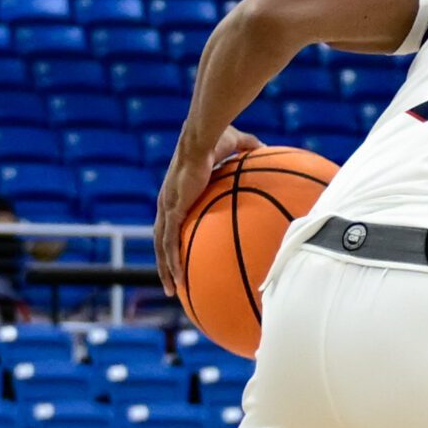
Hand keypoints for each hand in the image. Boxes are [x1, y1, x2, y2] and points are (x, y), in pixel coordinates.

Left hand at [155, 126, 260, 294]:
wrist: (205, 137)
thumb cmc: (217, 137)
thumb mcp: (237, 146)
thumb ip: (248, 149)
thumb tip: (266, 149)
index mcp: (178, 191)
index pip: (172, 220)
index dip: (174, 237)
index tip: (180, 253)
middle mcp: (167, 201)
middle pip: (161, 238)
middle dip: (164, 262)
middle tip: (171, 282)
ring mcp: (168, 206)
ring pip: (161, 246)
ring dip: (164, 269)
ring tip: (171, 290)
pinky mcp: (173, 209)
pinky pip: (170, 242)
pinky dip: (172, 262)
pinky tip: (178, 280)